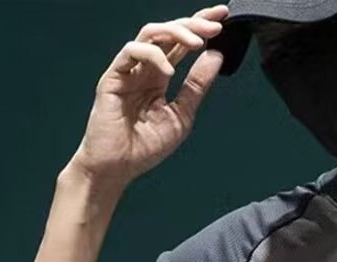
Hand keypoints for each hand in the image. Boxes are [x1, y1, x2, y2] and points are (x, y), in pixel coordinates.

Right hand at [67, 6, 229, 190]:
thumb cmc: (144, 147)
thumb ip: (196, 87)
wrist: (117, 168)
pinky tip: (169, 71)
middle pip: (168, 32)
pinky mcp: (113, 76)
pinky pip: (131, 52)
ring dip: (176, 33)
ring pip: (151, 34)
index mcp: (159, 76)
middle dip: (193, 24)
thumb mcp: (181, 116)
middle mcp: (144, 68)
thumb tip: (216, 57)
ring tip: (197, 43)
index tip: (223, 18)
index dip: (200, 28)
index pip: (181, 44)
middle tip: (216, 25)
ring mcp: (128, 70)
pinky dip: (153, 56)